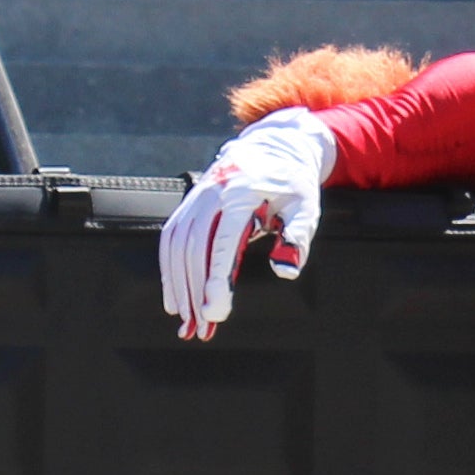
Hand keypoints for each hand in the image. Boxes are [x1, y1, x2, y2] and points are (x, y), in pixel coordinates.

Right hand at [160, 107, 337, 339]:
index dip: (216, 278)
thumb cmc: (291, 184)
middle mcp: (212, 193)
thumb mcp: (306, 206)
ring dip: (177, 285)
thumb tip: (285, 271)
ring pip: (176, 246)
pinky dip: (169, 270)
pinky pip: (170, 239)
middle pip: (193, 247)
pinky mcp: (188, 206)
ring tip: (185, 320)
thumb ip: (297, 236)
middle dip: (194, 290)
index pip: (223, 240)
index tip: (215, 311)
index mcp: (242, 194)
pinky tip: (174, 298)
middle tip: (202, 326)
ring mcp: (196, 198)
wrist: (272, 149)